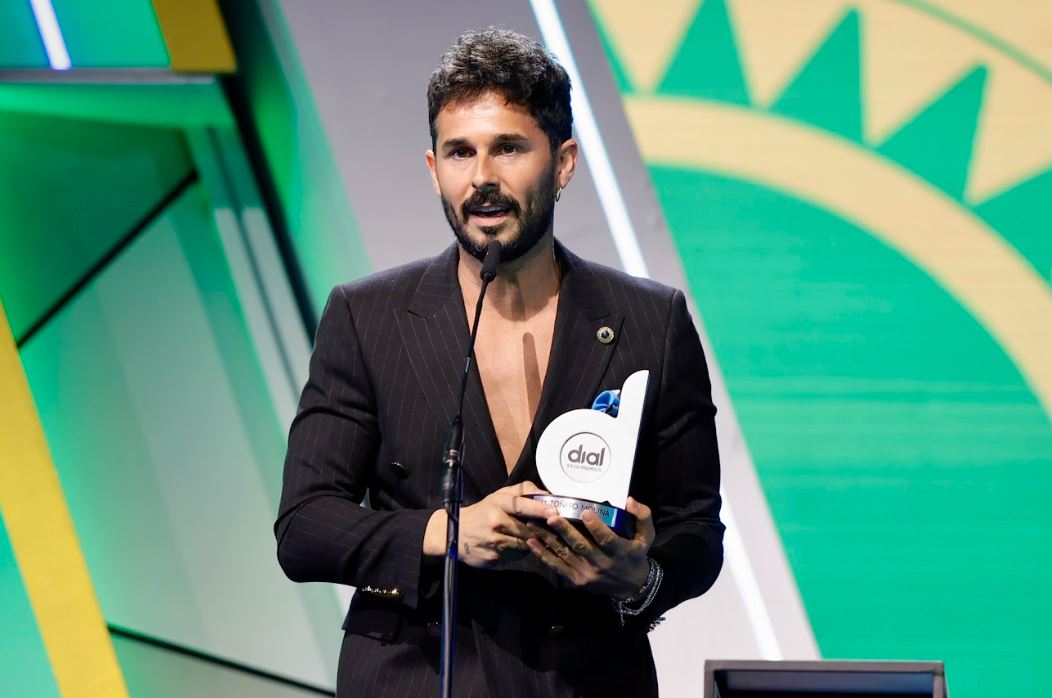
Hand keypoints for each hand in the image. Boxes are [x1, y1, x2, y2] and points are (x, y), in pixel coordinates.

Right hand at [423, 481, 551, 567]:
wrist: (454, 534)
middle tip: (547, 528)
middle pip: (527, 529)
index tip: (554, 511)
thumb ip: (522, 491)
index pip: (521, 505)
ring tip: (526, 536)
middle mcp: (495, 523)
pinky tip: (512, 545)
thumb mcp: (497, 496)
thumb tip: (546, 494)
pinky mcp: (493, 559)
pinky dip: (519, 552)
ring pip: (524, 545)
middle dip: (539, 530)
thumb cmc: (481, 512)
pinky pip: (516, 557)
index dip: (539, 509)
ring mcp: (494, 543)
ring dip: (530, 542)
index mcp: (497, 504)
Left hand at [525, 497, 654, 598]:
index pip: (607, 539)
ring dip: (547, 538)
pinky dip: (543, 555)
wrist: (631, 587)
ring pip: (565, 554)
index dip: (596, 527)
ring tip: (533, 523)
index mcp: (620, 551)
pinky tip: (531, 542)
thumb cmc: (636, 554)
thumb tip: (630, 500)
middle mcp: (602, 563)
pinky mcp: (576, 580)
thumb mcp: (647, 536)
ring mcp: (587, 573)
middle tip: (550, 515)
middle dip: (564, 530)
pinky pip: (557, 566)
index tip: (585, 512)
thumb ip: (642, 516)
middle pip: (581, 546)